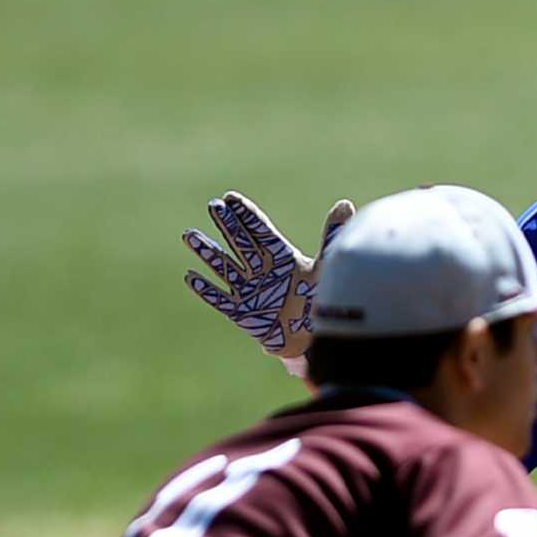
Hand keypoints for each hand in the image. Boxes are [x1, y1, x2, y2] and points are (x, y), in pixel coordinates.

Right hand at [183, 192, 353, 357]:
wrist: (313, 339)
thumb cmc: (321, 301)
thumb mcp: (327, 266)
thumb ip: (332, 237)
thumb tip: (346, 204)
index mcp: (280, 256)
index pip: (260, 230)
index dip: (246, 214)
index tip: (230, 198)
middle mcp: (261, 270)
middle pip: (240, 243)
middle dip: (227, 226)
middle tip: (213, 206)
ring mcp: (249, 290)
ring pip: (224, 267)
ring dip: (208, 252)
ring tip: (190, 235)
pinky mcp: (243, 313)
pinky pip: (221, 300)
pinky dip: (207, 291)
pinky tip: (191, 277)